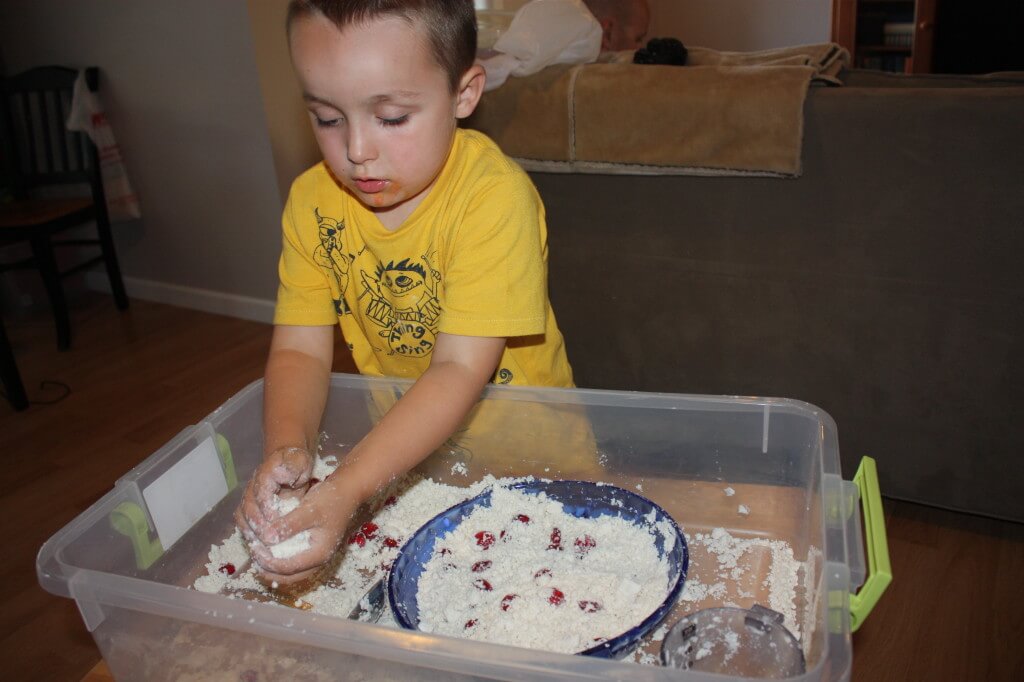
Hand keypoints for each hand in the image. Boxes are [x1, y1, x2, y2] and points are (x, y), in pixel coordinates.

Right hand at [235, 446, 312, 545]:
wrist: (288, 462)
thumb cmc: (297, 464)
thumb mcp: (299, 461)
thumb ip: (292, 467)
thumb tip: (281, 474)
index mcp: (265, 473)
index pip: (261, 491)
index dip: (265, 506)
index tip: (274, 519)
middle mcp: (252, 486)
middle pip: (248, 506)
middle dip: (256, 523)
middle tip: (268, 538)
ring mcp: (249, 497)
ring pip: (242, 516)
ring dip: (250, 532)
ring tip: (261, 545)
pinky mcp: (249, 508)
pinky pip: (243, 522)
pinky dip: (249, 534)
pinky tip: (258, 546)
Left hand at [247, 474, 361, 587]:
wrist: (348, 491)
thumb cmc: (330, 498)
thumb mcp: (309, 510)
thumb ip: (288, 525)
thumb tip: (266, 538)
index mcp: (319, 554)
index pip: (287, 568)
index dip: (267, 561)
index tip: (253, 547)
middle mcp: (318, 560)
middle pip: (289, 577)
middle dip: (268, 569)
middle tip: (253, 555)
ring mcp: (317, 556)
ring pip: (291, 573)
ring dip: (274, 567)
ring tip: (258, 554)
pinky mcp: (314, 550)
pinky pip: (295, 564)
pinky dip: (280, 561)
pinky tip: (270, 549)